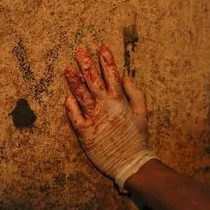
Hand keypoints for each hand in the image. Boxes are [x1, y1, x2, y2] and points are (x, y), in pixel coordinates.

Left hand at [63, 45, 156, 191]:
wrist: (132, 163)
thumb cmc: (137, 139)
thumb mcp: (142, 113)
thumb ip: (135, 93)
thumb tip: (127, 76)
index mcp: (120, 101)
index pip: (112, 75)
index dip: (106, 60)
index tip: (101, 46)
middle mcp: (106, 107)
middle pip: (94, 81)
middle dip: (86, 64)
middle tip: (79, 50)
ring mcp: (95, 119)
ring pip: (82, 95)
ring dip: (74, 81)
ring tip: (67, 68)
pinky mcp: (85, 132)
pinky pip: (75, 117)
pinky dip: (70, 106)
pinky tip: (67, 96)